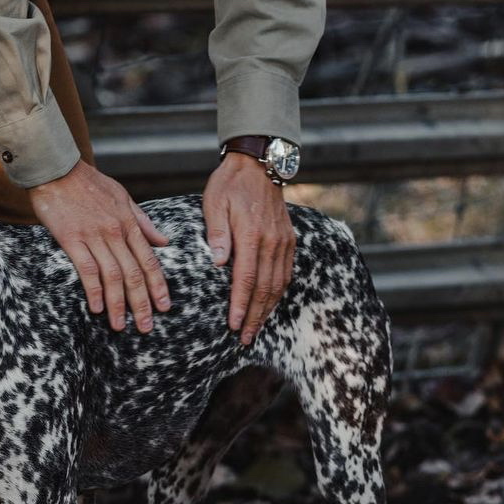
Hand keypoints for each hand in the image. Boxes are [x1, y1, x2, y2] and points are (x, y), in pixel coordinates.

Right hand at [28, 159, 170, 332]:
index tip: (164, 306)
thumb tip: (163, 241)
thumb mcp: (122, 196)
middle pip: (133, 273)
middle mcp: (115, 231)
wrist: (57, 168)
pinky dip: (94, 290)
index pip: (148, 260)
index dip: (158, 285)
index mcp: (129, 222)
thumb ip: (142, 221)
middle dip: (142, 303)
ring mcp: (94, 236)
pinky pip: (86, 268)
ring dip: (118, 304)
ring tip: (120, 326)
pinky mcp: (72, 238)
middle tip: (146, 327)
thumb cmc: (88, 182)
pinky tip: (97, 307)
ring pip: (112, 275)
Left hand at [203, 150, 294, 344]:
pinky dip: (278, 293)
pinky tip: (270, 305)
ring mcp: (283, 241)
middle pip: (264, 287)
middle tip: (244, 338)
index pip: (246, 278)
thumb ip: (217, 232)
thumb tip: (218, 262)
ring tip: (256, 329)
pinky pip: (286, 273)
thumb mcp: (214, 202)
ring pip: (278, 284)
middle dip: (255, 316)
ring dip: (267, 309)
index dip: (240, 304)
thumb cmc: (230, 184)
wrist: (259, 165)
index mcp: (251, 234)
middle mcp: (271, 241)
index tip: (234, 324)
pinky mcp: (289, 240)